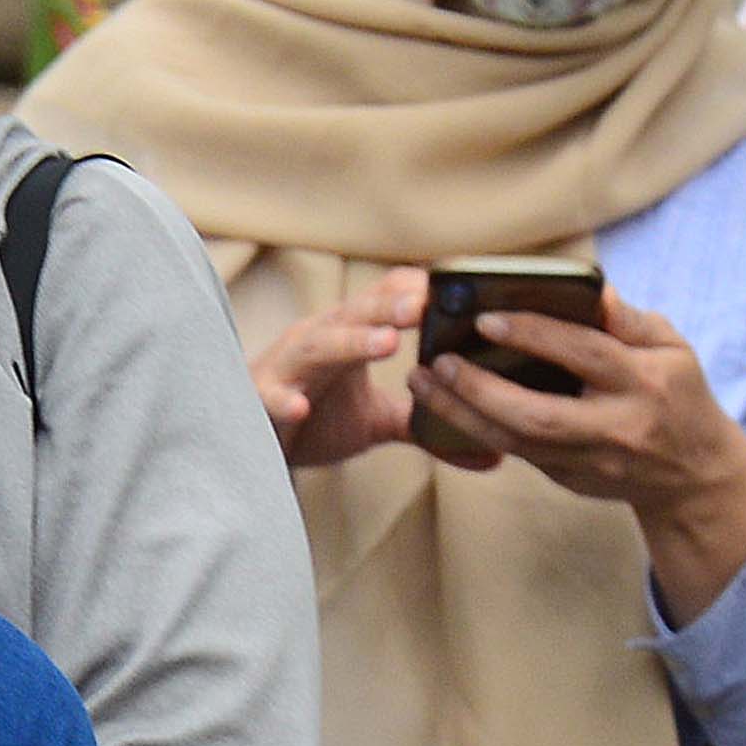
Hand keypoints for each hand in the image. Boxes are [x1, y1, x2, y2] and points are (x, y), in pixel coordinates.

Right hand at [244, 266, 496, 476]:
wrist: (252, 445)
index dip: (414, 291)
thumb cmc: (316, 420)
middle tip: (423, 305)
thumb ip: (426, 427)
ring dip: (351, 341)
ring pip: (319, 345)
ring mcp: (288, 367)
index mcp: (349, 335)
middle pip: (355, 313)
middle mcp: (319, 340)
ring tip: (386, 343)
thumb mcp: (378, 421)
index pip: (384, 298)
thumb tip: (493, 454)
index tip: (454, 290)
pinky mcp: (259, 400)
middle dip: (388, 307)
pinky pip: (271, 396)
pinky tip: (301, 407)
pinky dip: (284, 400)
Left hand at [426, 285, 745, 623]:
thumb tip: (593, 288)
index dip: (535, 335)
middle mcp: (616, 428)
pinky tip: (444, 406)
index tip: (485, 317)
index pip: (584, 355)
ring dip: (462, 414)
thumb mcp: (672, 348)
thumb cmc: (679, 394)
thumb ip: (629, 320)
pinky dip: (475, 430)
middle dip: (481, 390)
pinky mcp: (569, 479)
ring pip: (516, 443)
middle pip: (539, 415)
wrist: (693, 475)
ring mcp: (590, 461)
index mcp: (644, 383)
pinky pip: (514, 454)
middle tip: (438, 361)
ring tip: (424, 382)